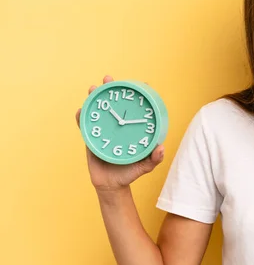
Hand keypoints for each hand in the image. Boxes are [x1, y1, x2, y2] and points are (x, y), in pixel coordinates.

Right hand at [76, 75, 164, 191]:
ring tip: (92, 88)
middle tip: (109, 79)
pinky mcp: (91, 139)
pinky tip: (81, 110)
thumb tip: (161, 148)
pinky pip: (84, 127)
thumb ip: (154, 158)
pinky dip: (81, 118)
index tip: (143, 83)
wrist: (112, 185)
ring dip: (93, 98)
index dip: (138, 96)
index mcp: (131, 129)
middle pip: (114, 104)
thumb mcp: (145, 166)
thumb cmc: (130, 173)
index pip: (136, 109)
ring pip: (98, 111)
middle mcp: (117, 127)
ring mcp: (103, 131)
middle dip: (110, 90)